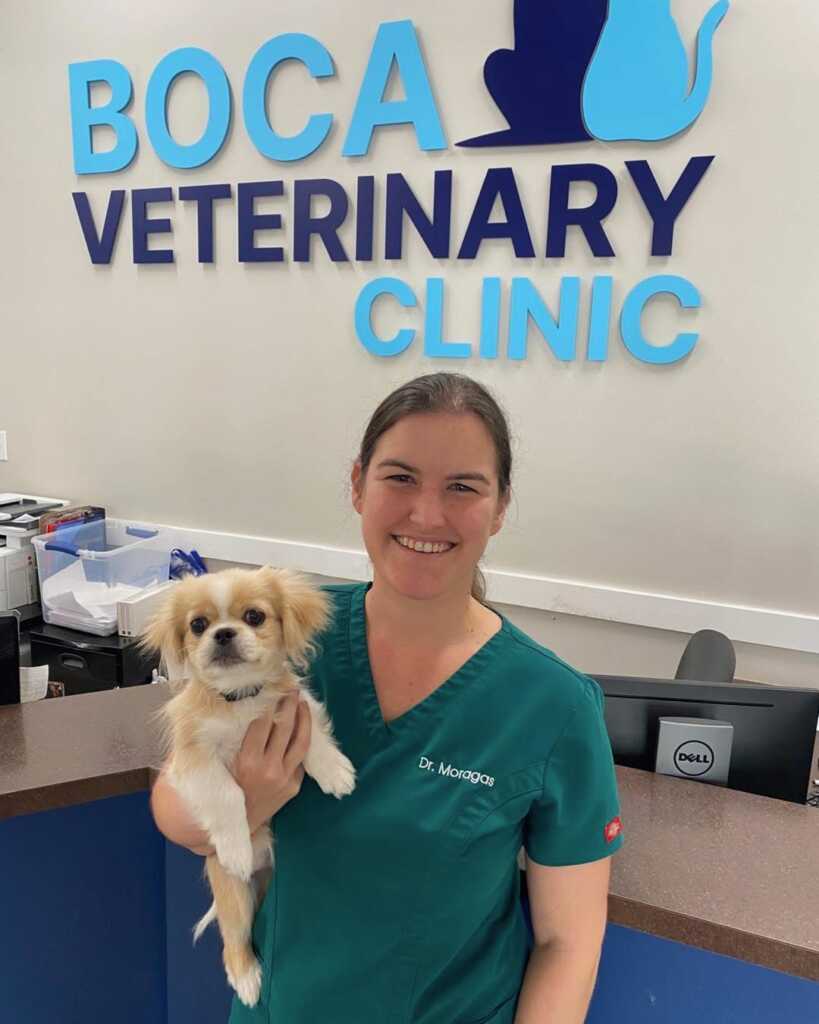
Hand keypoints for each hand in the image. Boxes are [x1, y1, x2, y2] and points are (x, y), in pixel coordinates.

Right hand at [231, 693, 311, 833]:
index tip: (271, 688)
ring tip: (303, 702)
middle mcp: (268, 769)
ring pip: (300, 742)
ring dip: (303, 719)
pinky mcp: (294, 786)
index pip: (262, 724)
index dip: (268, 704)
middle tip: (291, 688)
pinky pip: (301, 759)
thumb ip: (234, 740)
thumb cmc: (226, 789)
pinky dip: (302, 740)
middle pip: (284, 728)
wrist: (238, 825)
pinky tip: (303, 726)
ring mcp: (284, 778)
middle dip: (289, 705)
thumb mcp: (224, 764)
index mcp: (247, 762)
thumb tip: (241, 708)